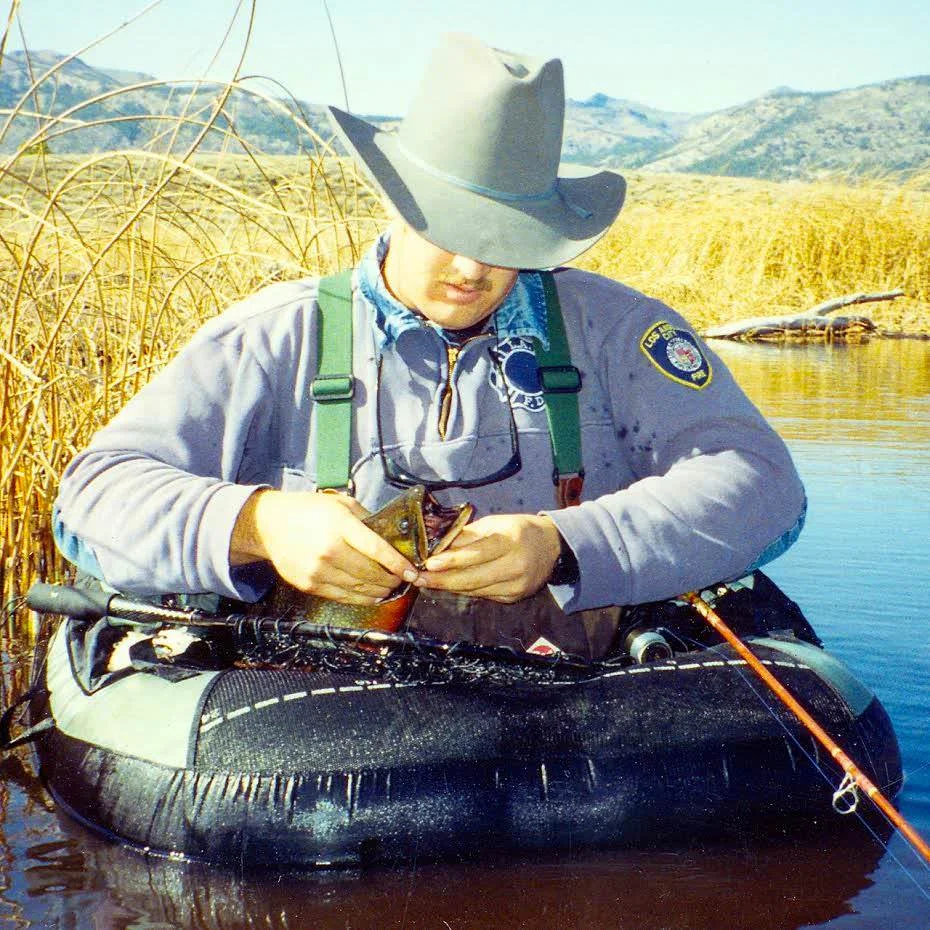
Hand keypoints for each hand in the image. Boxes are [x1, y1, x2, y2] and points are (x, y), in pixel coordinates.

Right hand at [230, 490, 418, 604]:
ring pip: (359, 589)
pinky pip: (343, 597)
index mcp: (340, 526)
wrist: (269, 525)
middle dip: (392, 579)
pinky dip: (362, 599)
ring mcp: (318, 570)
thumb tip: (391, 537)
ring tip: (391, 587)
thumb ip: (366, 520)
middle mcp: (329, 550)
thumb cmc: (309, 511)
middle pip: (371, 573)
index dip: (398, 564)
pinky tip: (373, 595)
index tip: (413, 572)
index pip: (377, 549)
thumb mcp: (340, 504)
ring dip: (380, 591)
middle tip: (403, 578)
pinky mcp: (309, 585)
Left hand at [413, 513, 561, 602]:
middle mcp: (516, 565)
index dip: (452, 560)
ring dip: (449, 587)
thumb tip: (436, 545)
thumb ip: (467, 536)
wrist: (552, 545)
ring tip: (427, 582)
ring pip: (476, 590)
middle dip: (442, 580)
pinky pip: (483, 595)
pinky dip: (464, 590)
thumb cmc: (518, 529)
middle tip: (418, 579)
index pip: (477, 554)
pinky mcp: (515, 597)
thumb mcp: (494, 523)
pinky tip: (449, 586)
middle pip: (474, 578)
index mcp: (511, 541)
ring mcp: (517, 585)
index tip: (428, 564)